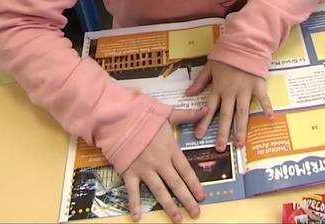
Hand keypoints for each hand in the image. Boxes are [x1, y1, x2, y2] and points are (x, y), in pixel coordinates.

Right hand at [122, 108, 206, 222]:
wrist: (119, 118)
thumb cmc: (143, 115)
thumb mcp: (168, 113)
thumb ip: (188, 115)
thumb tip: (205, 110)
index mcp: (170, 149)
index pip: (186, 170)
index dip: (195, 184)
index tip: (202, 196)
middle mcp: (159, 162)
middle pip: (176, 184)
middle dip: (187, 199)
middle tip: (195, 213)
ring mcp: (144, 169)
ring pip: (159, 191)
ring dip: (169, 206)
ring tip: (177, 218)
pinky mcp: (129, 172)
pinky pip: (132, 191)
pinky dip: (134, 204)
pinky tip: (137, 217)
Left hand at [186, 61, 272, 149]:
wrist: (244, 42)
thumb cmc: (227, 54)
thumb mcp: (210, 66)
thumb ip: (200, 81)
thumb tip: (188, 94)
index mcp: (218, 88)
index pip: (209, 109)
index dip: (204, 122)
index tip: (199, 136)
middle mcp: (231, 92)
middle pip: (225, 116)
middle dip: (222, 133)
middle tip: (220, 148)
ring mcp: (245, 90)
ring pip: (242, 113)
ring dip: (241, 129)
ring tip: (240, 144)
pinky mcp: (258, 85)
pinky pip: (263, 98)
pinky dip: (267, 108)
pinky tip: (270, 119)